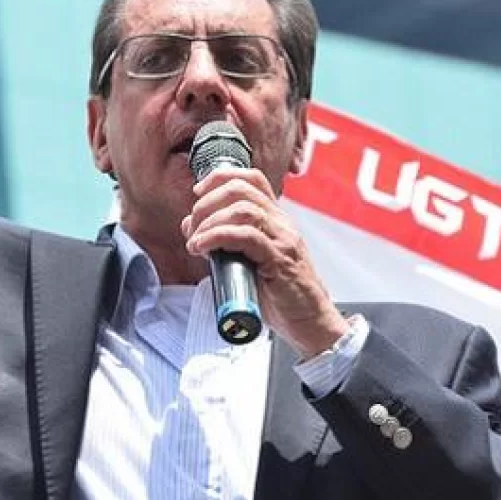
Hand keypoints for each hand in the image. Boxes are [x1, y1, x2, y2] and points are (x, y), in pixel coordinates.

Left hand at [181, 167, 349, 358]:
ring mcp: (282, 240)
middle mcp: (281, 224)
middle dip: (207, 202)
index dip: (220, 178)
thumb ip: (223, 242)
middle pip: (241, 189)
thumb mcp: (248, 260)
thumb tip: (190, 226)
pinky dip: (218, 237)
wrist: (310, 321)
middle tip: (193, 226)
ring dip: (210, 222)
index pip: (251, 179)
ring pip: (243, 210)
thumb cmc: (280, 295)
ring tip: (196, 241)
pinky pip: (246, 236)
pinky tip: (204, 248)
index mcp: (275, 220)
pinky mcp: (279, 260)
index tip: (198, 193)